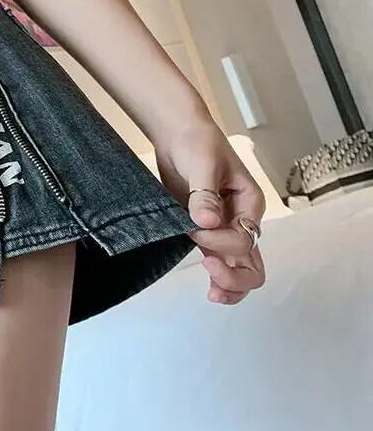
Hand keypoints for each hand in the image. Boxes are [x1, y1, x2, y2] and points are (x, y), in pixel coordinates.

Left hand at [154, 119, 265, 304]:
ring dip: (230, 285)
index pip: (243, 238)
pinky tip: (208, 288)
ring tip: (213, 296)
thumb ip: (204, 193)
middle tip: (210, 272)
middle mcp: (241, 218)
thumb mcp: (201, 161)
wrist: (178, 134)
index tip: (194, 229)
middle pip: (252, 262)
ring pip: (239, 268)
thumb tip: (206, 221)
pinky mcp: (205, 230)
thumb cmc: (196, 141)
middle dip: (235, 277)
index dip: (219, 242)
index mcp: (249, 202)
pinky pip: (219, 260)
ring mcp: (224, 227)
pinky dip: (218, 277)